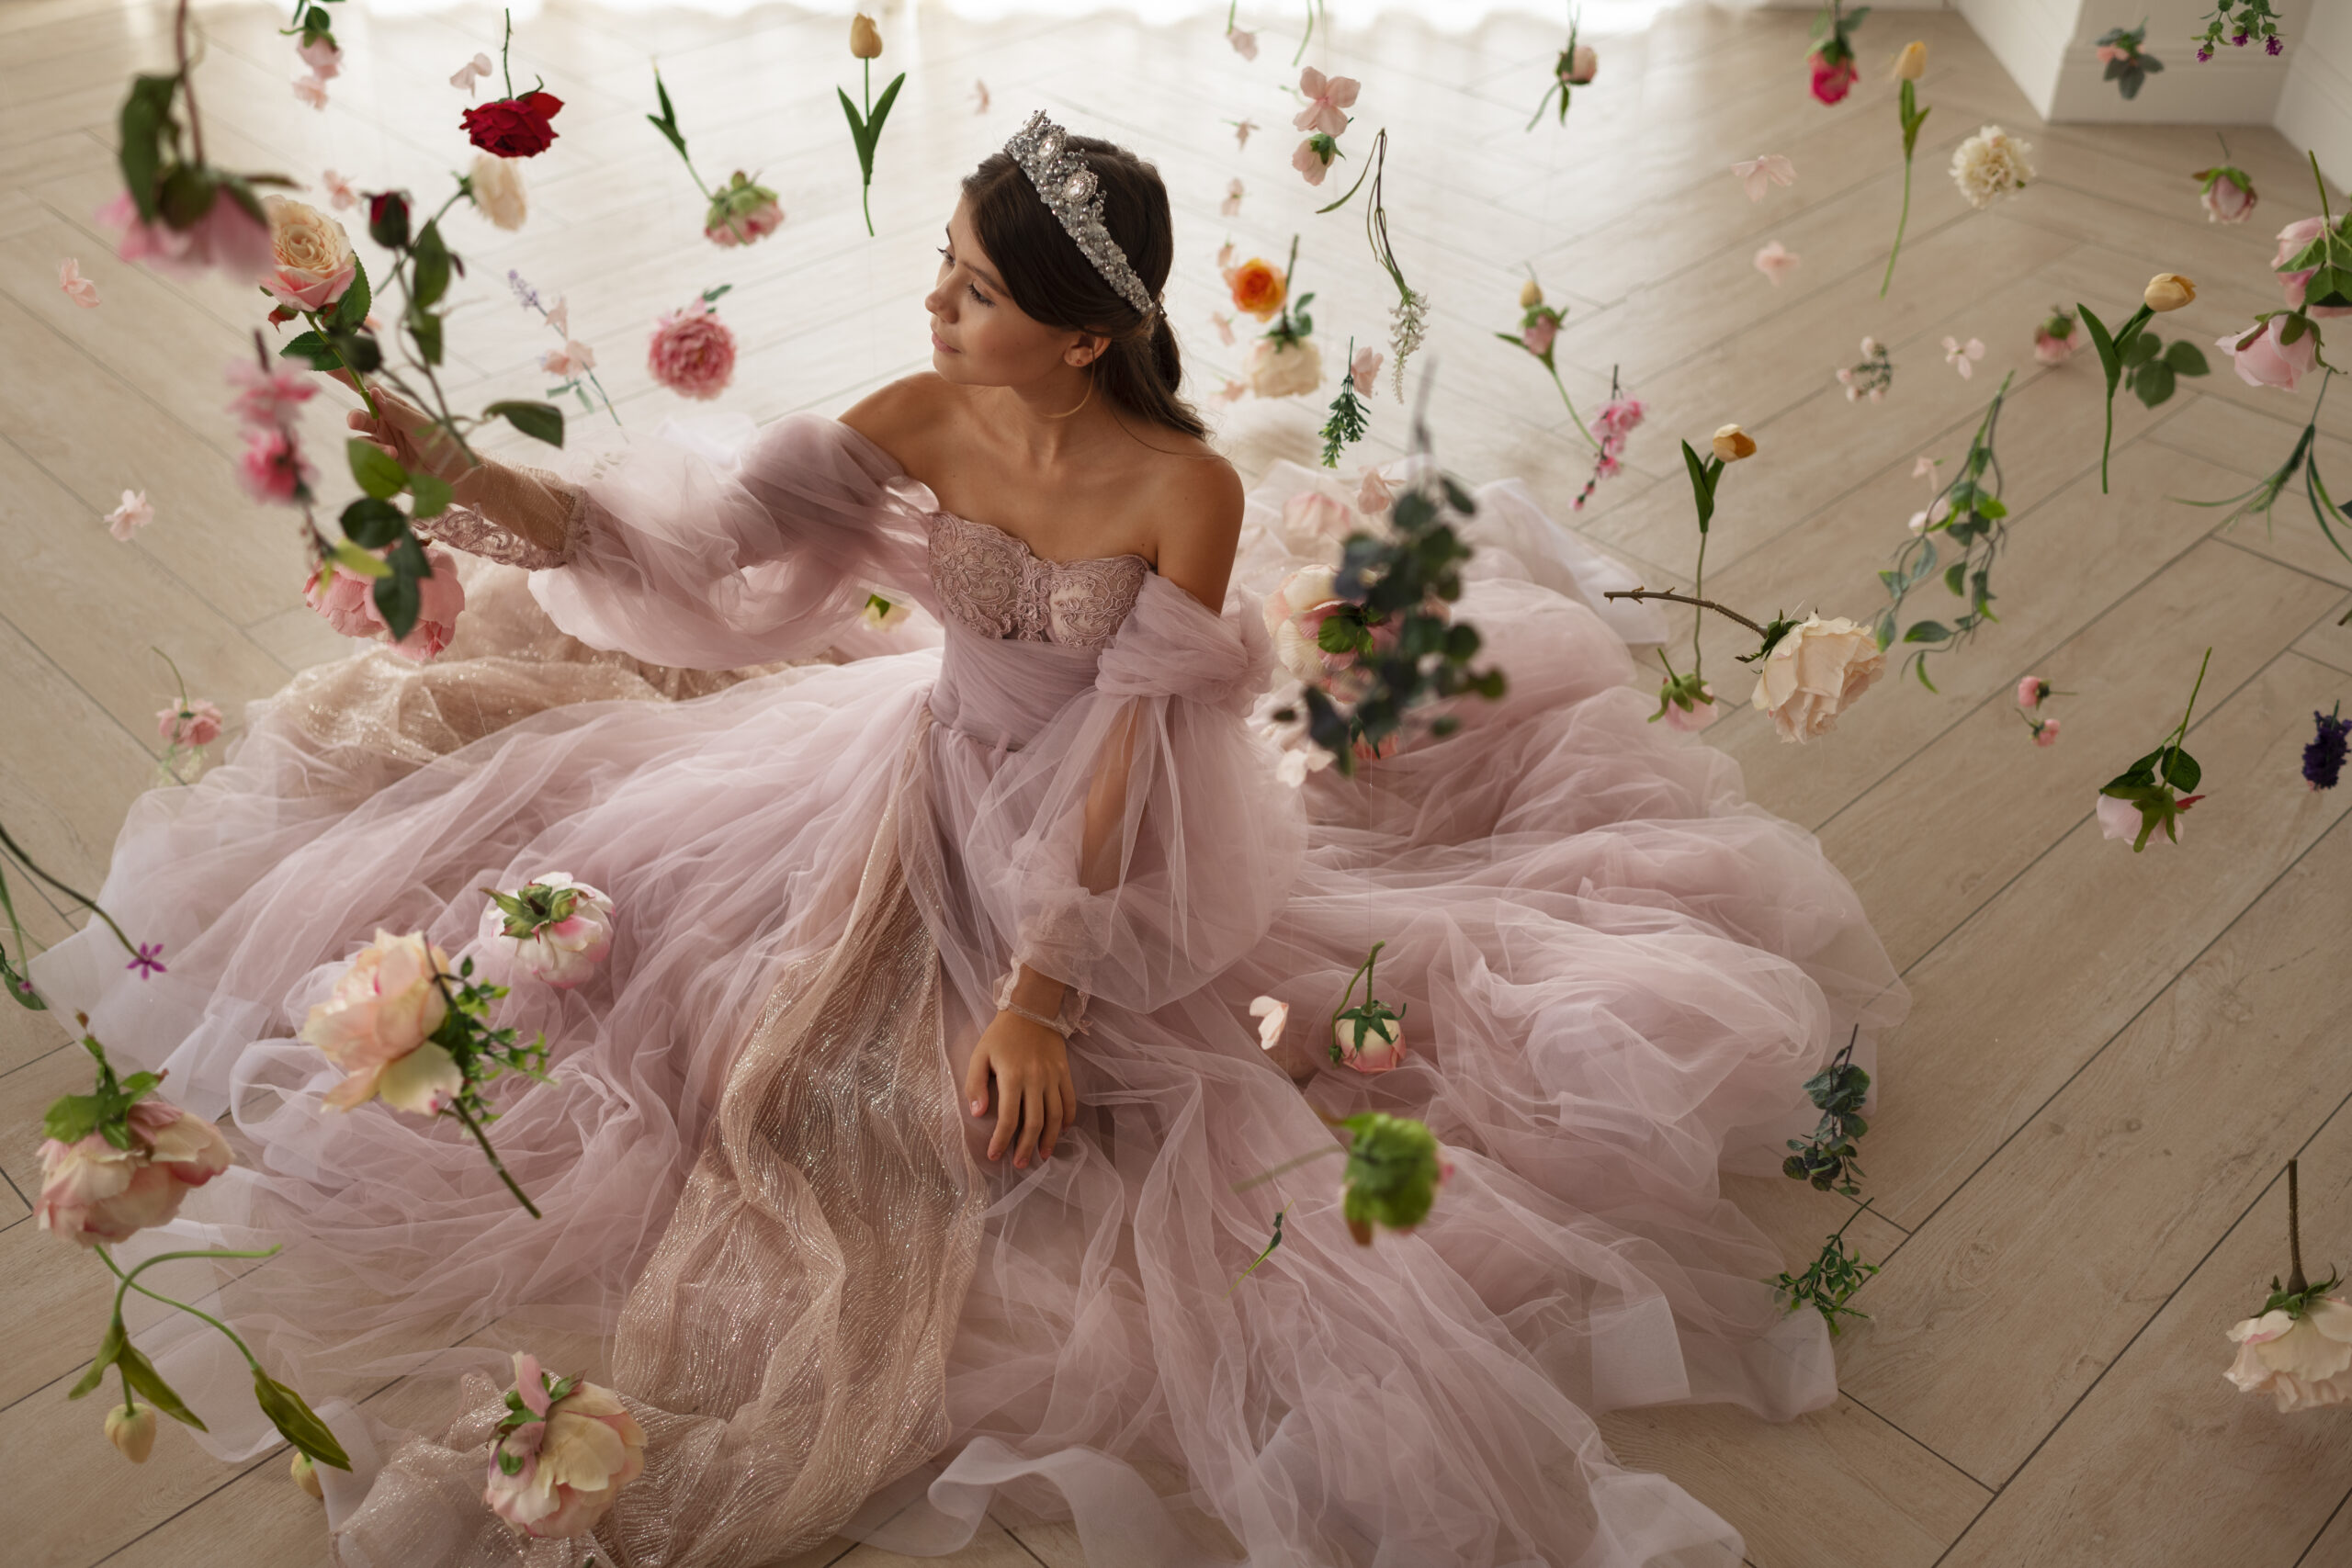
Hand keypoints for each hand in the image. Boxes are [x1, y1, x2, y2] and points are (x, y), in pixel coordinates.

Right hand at [334, 374, 472, 483]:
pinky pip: (367, 462)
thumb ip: (398, 412)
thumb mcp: (424, 426)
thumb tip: (373, 393)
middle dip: (355, 418)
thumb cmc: (444, 444)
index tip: (328, 365)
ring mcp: (381, 444)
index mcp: (394, 408)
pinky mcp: (382, 465)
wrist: (455, 477)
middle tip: (355, 422)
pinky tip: (395, 465)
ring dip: (374, 448)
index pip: (367, 389)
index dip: (347, 377)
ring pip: (361, 442)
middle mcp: (384, 425)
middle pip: (359, 416)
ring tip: (394, 454)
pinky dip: (378, 463)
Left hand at [964, 1010, 1075, 1169]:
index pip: (1008, 1118)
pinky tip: (1062, 1131)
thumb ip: (975, 1084)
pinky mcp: (1064, 1072)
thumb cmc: (1001, 1034)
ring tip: (1042, 1155)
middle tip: (1020, 1164)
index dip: (1001, 1140)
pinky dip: (1068, 1118)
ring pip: (1055, 1116)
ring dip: (1049, 1139)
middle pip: (1034, 1122)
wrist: (1032, 1008)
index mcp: (1012, 1076)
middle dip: (1026, 1147)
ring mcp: (1053, 1077)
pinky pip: (1070, 1100)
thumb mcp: (980, 1055)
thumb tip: (977, 1113)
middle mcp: (1035, 1080)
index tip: (995, 1156)